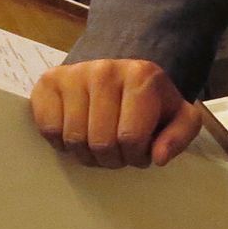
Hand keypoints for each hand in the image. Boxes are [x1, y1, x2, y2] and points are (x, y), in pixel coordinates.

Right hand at [30, 59, 203, 168]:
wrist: (121, 76)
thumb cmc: (149, 103)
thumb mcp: (179, 117)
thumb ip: (179, 136)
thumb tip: (159, 157)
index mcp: (141, 75)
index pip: (131, 138)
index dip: (135, 156)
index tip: (140, 151)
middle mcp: (105, 70)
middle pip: (100, 142)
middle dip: (110, 159)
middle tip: (118, 151)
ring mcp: (73, 74)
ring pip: (73, 139)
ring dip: (86, 154)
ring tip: (99, 143)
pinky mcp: (48, 82)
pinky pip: (48, 130)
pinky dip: (61, 142)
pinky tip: (78, 132)